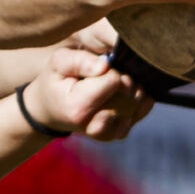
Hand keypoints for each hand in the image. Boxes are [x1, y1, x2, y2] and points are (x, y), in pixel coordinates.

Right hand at [28, 44, 154, 140]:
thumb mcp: (58, 63)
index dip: (110, 69)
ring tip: (111, 84)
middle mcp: (97, 126)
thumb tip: (104, 65)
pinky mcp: (121, 133)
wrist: (51, 109)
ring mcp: (111, 133)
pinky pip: (143, 109)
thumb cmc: (56, 81)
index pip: (114, 81)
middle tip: (105, 75)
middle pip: (129, 92)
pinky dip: (137, 97)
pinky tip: (121, 93)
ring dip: (132, 87)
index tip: (97, 68)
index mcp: (79, 109)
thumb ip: (78, 60)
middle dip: (123, 78)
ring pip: (139, 101)